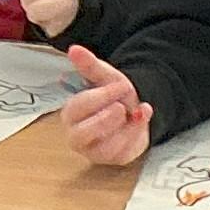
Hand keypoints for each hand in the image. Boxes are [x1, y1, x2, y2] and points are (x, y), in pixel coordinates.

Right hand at [58, 45, 151, 166]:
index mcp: (71, 113)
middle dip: (106, 119)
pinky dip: (135, 135)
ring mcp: (93, 151)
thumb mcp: (105, 77)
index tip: (121, 85)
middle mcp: (77, 135)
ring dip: (125, 128)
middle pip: (82, 134)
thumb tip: (74, 49)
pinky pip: (122, 154)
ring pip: (105, 147)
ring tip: (134, 113)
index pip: (78, 107)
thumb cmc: (114, 97)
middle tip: (122, 107)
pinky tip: (139, 121)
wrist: (134, 112)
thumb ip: (89, 65)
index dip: (102, 96)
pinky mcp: (112, 160)